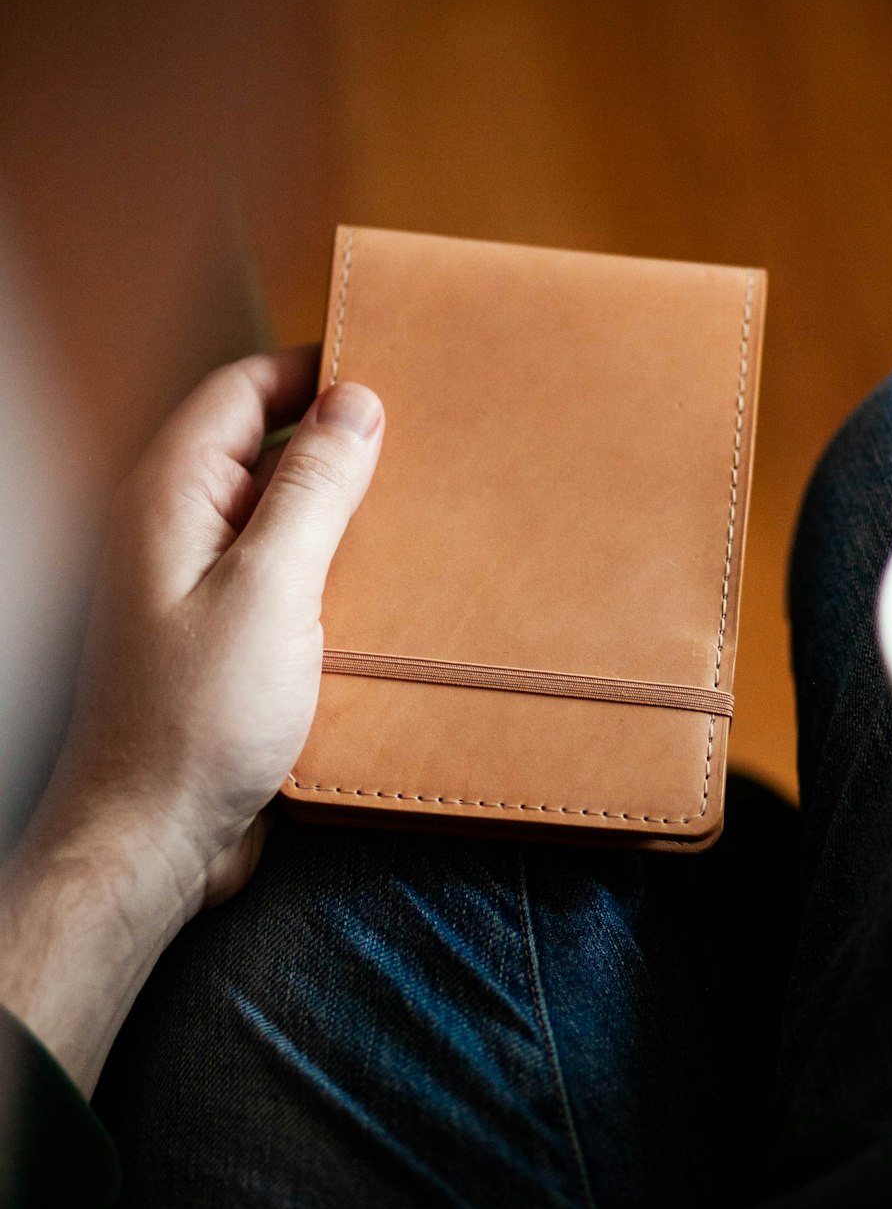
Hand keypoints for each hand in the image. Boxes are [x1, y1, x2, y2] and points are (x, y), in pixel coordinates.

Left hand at [0, 346, 382, 1092]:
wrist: (155, 837)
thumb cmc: (194, 722)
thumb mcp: (271, 589)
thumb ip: (313, 490)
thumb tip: (354, 404)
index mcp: (172, 496)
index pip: (242, 389)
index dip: (311, 371)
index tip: (387, 371)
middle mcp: (178, 529)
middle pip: (264, 448)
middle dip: (338, 442)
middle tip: (418, 445)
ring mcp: (200, 584)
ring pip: (280, 515)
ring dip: (341, 513)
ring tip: (417, 518)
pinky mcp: (225, 635)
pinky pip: (284, 575)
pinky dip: (331, 569)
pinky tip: (383, 591)